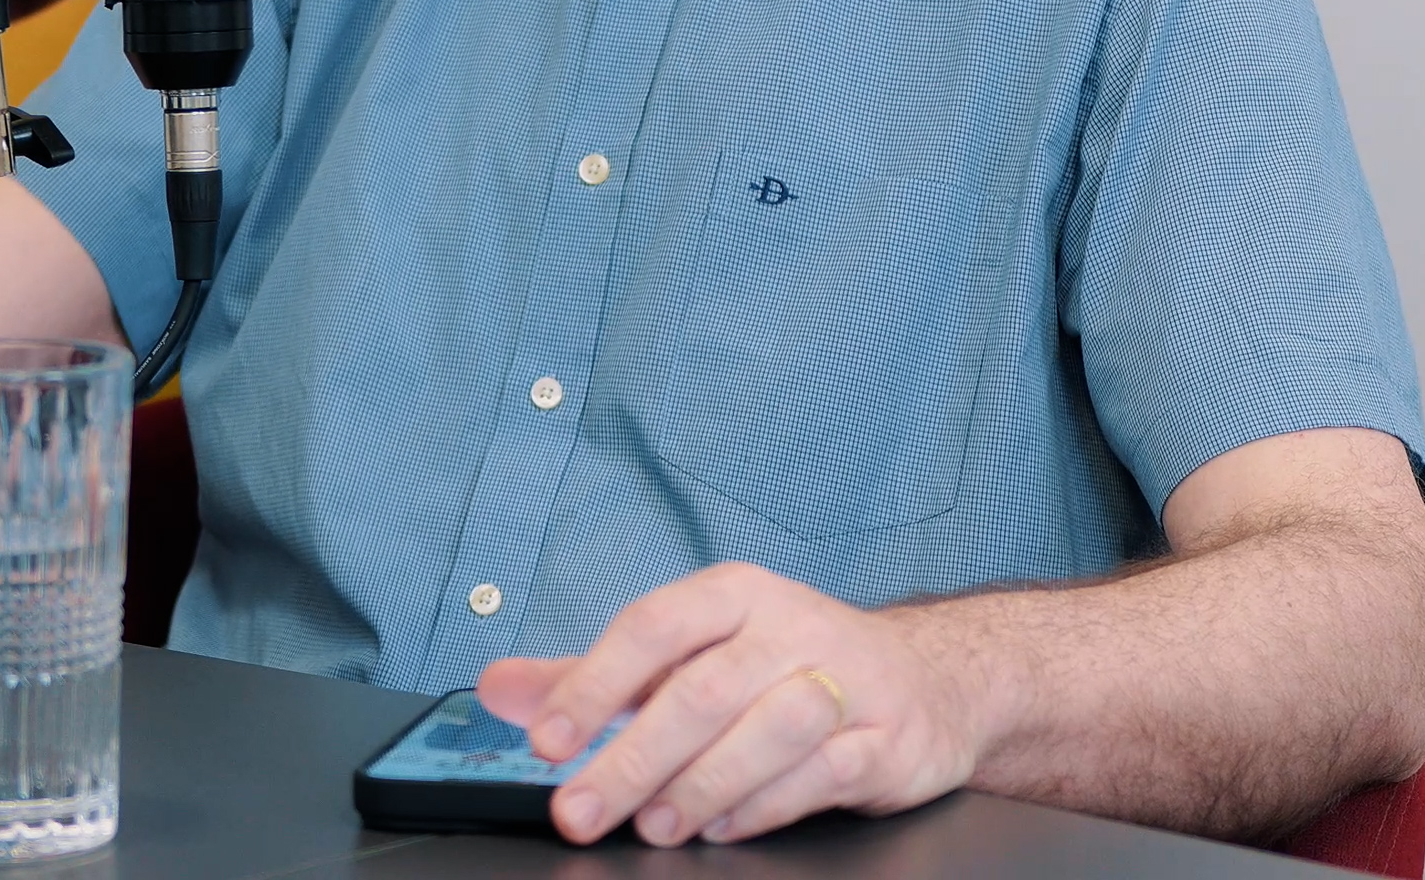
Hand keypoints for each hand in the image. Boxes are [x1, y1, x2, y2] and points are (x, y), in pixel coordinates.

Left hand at [473, 562, 979, 846]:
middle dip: (633, 758)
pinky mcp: (887, 735)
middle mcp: (789, 626)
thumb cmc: (785, 666)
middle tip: (581, 811)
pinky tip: (726, 827)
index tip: (546, 740)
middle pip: (701, 689)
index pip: (651, 627)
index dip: (592, 683)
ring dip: (703, 783)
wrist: (926, 680)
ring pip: (768, 727)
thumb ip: (595, 677)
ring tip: (656, 826)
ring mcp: (844, 679)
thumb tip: (498, 690)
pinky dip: (768, 804)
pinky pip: (825, 771)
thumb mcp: (690, 656)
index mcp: (732, 596)